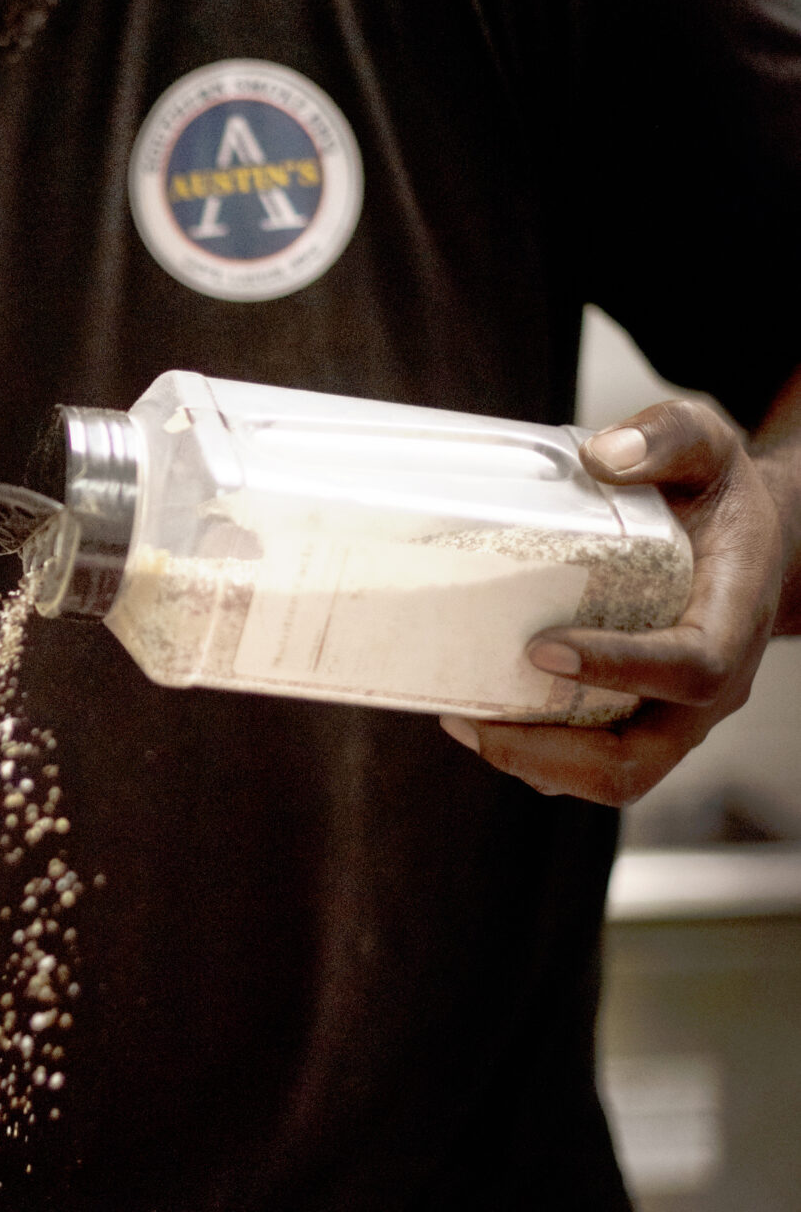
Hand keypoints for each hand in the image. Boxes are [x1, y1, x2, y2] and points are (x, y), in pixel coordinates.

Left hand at [440, 398, 785, 806]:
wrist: (749, 540)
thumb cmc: (719, 492)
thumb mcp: (707, 442)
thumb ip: (667, 435)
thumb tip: (605, 455)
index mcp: (732, 617)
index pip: (690, 667)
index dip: (619, 668)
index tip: (541, 648)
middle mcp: (713, 683)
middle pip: (644, 758)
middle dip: (556, 754)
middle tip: (475, 720)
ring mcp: (679, 712)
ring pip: (616, 776)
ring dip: (535, 762)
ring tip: (462, 719)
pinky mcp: (645, 718)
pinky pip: (597, 760)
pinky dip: (538, 752)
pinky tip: (480, 714)